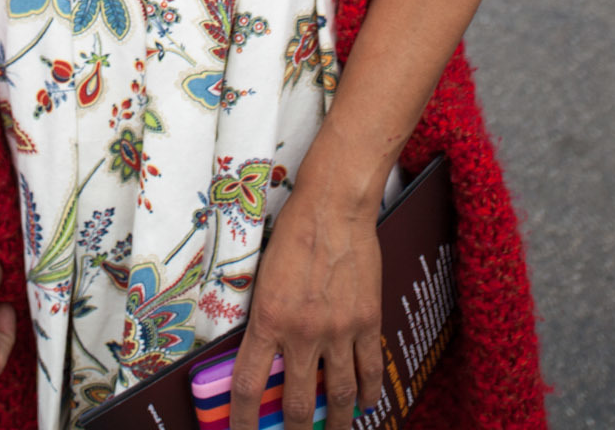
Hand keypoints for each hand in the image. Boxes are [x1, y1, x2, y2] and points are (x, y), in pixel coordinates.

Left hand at [230, 187, 382, 429]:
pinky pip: (370, 370)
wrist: (334, 206)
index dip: (244, 421)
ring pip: (338, 396)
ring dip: (335, 423)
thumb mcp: (263, 276)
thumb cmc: (293, 232)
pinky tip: (365, 405)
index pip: (249, 386)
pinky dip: (369, 394)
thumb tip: (263, 354)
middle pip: (297, 403)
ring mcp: (338, 330)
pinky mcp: (366, 321)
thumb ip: (264, 317)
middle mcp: (302, 333)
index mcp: (268, 319)